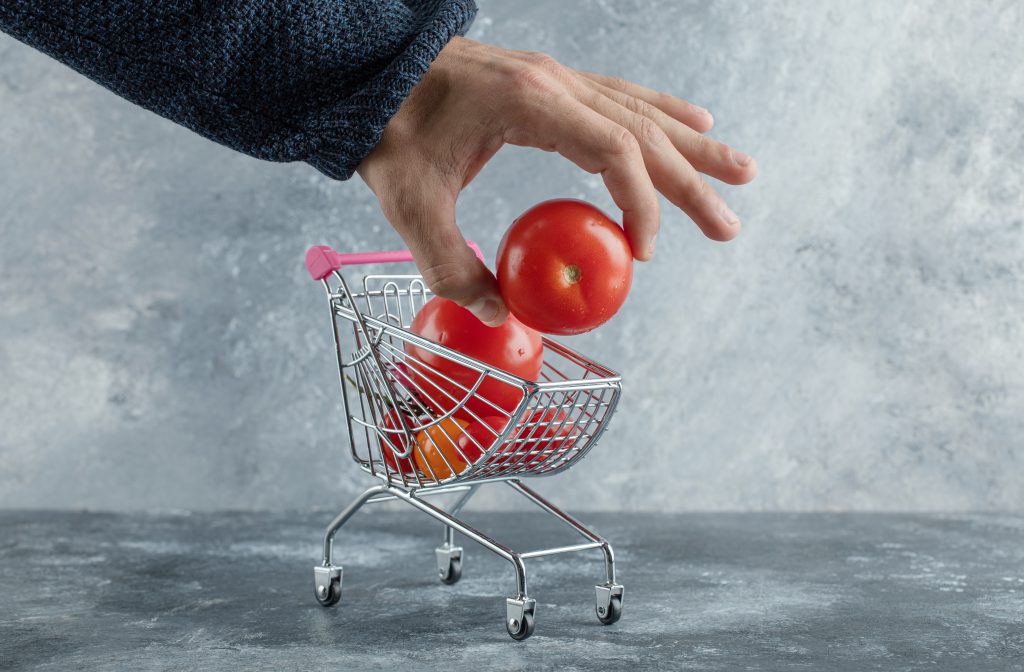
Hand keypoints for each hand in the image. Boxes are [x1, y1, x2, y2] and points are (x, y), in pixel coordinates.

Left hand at [357, 37, 756, 325]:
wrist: (366, 73)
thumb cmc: (385, 131)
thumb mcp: (409, 204)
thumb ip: (449, 264)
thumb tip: (497, 313)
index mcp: (528, 105)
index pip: (613, 150)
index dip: (641, 201)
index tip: (643, 253)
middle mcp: (554, 84)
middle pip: (643, 132)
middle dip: (692, 181)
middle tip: (729, 225)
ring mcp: (555, 79)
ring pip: (641, 111)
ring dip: (693, 145)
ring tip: (741, 173)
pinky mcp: (549, 83)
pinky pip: (619, 97)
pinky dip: (660, 114)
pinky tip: (693, 122)